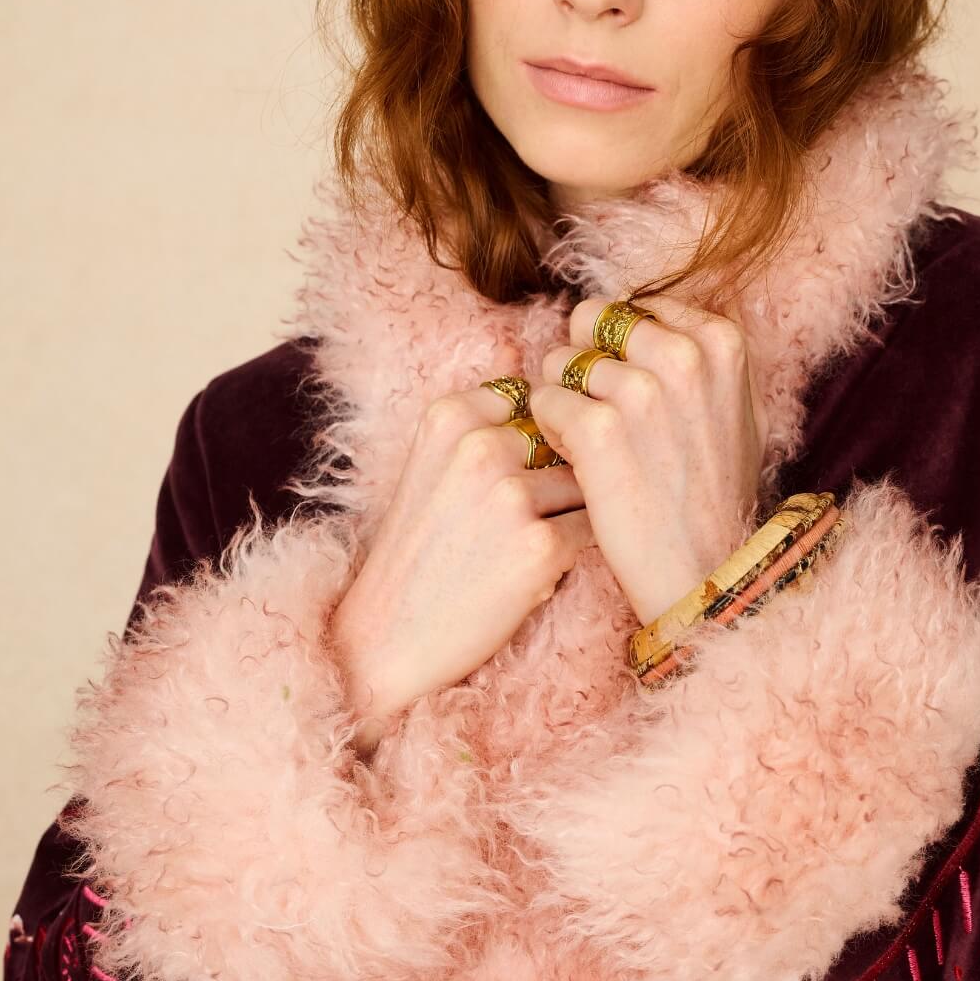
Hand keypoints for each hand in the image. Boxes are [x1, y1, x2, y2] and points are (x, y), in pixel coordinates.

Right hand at [327, 385, 594, 753]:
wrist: (388, 637)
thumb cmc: (418, 548)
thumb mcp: (431, 458)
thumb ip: (479, 404)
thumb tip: (514, 343)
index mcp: (450, 415)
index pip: (534, 398)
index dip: (532, 440)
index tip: (502, 474)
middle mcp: (481, 446)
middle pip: (567, 439)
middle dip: (557, 477)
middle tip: (509, 521)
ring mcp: (513, 496)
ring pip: (587, 484)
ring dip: (570, 513)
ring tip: (517, 546)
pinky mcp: (542, 546)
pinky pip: (590, 530)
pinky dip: (570, 552)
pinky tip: (528, 571)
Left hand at [527, 294, 766, 625]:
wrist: (705, 572)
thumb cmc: (719, 499)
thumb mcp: (738, 414)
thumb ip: (702, 361)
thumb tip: (653, 321)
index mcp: (720, 341)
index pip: (637, 307)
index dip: (620, 348)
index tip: (629, 387)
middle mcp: (682, 355)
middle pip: (592, 321)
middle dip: (584, 360)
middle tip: (598, 410)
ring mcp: (639, 390)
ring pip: (560, 360)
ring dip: (563, 398)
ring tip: (589, 444)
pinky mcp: (597, 429)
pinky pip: (543, 401)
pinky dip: (548, 431)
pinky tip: (575, 462)